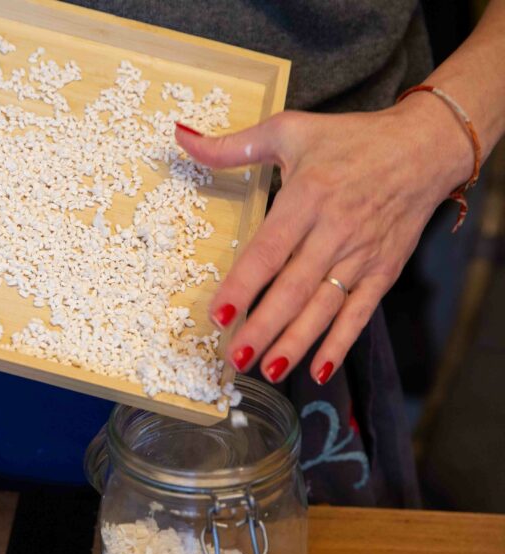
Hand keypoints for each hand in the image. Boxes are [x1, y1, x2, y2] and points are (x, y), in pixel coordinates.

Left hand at [176, 95, 472, 384]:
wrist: (425, 147)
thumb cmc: (349, 139)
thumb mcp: (289, 130)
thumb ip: (232, 145)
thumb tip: (181, 137)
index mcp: (307, 198)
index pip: (269, 250)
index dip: (244, 285)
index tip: (219, 314)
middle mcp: (335, 231)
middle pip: (294, 288)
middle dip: (264, 326)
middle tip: (236, 356)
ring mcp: (362, 254)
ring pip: (324, 307)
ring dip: (296, 342)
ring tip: (268, 370)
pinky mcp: (384, 270)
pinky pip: (360, 312)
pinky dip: (341, 342)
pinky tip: (319, 368)